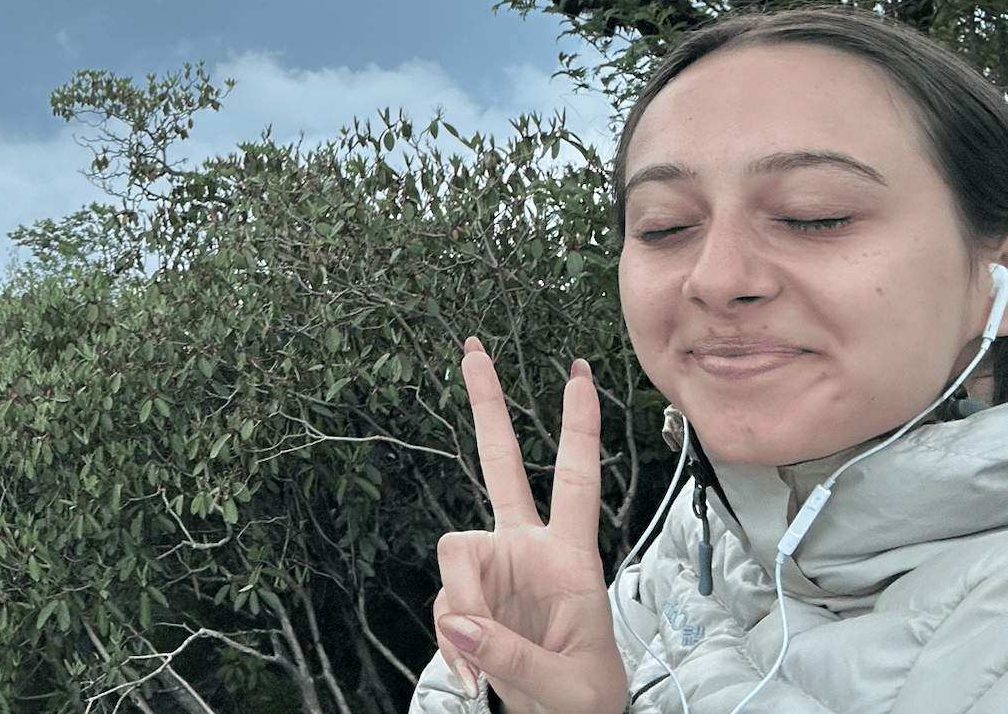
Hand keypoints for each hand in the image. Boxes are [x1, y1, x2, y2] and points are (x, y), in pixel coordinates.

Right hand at [433, 338, 628, 713]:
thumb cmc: (584, 701)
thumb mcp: (564, 685)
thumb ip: (511, 653)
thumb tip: (457, 623)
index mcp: (570, 559)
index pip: (575, 480)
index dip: (578, 427)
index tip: (579, 373)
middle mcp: (526, 550)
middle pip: (500, 464)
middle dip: (487, 406)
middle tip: (473, 348)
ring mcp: (493, 572)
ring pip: (452, 552)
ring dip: (458, 607)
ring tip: (478, 664)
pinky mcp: (467, 600)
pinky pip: (443, 607)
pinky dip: (450, 644)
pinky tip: (469, 676)